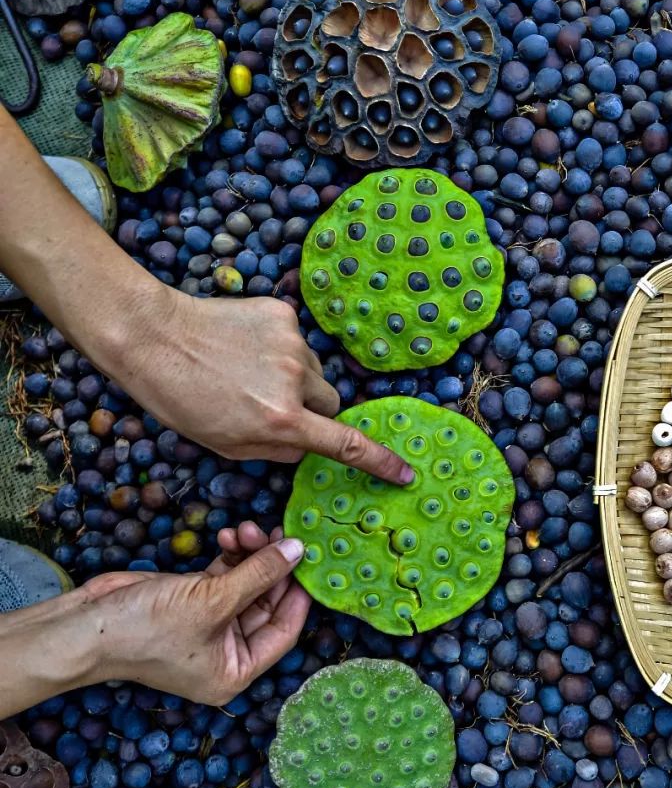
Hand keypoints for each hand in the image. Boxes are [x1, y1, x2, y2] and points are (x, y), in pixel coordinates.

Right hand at [79, 523, 311, 704]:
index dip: (298, 595)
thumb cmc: (148, 629)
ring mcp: (207, 626)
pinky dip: (229, 556)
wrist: (87, 625)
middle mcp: (225, 653)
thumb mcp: (212, 600)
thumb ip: (259, 573)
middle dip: (271, 567)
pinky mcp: (191, 601)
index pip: (284, 632)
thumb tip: (297, 550)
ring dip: (250, 555)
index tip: (310, 561)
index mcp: (235, 672)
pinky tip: (229, 535)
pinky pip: (223, 577)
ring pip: (245, 586)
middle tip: (280, 533)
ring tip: (247, 528)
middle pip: (266, 605)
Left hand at [122, 288, 412, 479]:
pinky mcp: (282, 314)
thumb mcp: (225, 445)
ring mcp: (292, 344)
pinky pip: (296, 339)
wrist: (151, 336)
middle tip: (271, 407)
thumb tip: (305, 446)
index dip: (380, 461)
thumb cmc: (180, 398)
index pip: (346, 445)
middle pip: (330, 403)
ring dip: (293, 377)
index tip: (405, 473)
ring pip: (312, 371)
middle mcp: (295, 382)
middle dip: (311, 410)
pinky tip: (242, 346)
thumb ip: (275, 450)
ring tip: (246, 372)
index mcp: (281, 422)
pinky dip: (277, 347)